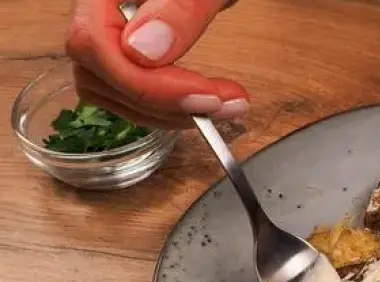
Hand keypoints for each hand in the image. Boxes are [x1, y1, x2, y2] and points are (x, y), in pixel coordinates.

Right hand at [65, 0, 246, 129]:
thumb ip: (179, 6)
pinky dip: (164, 107)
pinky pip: (127, 90)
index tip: (206, 97)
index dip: (146, 84)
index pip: (91, 44)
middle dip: (165, 103)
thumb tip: (143, 51)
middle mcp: (95, 8)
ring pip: (109, 91)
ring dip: (168, 113)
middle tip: (228, 105)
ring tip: (224, 105)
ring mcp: (110, 30)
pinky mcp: (128, 47)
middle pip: (97, 75)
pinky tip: (203, 101)